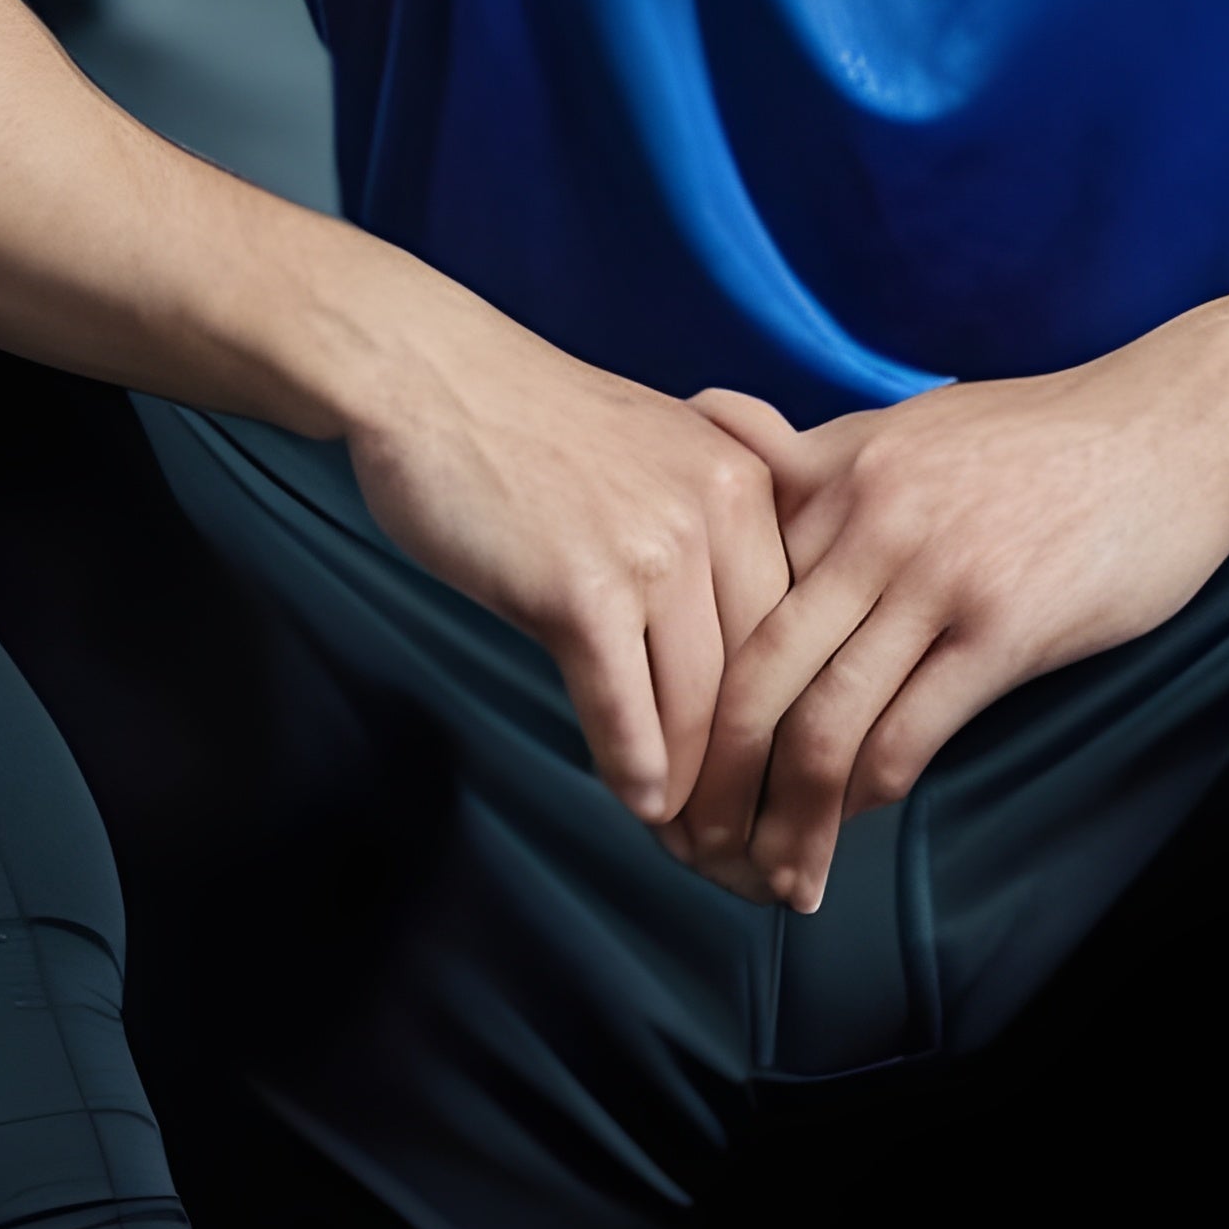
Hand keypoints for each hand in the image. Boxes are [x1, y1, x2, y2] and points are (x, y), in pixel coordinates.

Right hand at [342, 297, 793, 824]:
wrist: (432, 377)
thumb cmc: (533, 429)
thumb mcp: (659, 461)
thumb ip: (706, 545)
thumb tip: (728, 668)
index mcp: (751, 485)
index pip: (796, 635)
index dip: (790, 727)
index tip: (785, 790)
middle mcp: (720, 514)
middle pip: (759, 683)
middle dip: (754, 782)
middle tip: (745, 850)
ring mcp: (653, 550)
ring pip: (699, 709)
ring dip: (695, 795)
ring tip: (691, 846)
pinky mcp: (581, 588)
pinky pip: (625, 707)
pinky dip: (633, 768)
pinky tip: (636, 803)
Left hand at [666, 341, 1228, 910]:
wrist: (1176, 424)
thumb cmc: (1040, 436)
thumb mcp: (909, 424)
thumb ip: (808, 446)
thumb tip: (707, 411)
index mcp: (837, 470)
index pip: (728, 599)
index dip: (687, 691)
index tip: (669, 758)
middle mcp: (871, 521)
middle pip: (754, 674)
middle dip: (713, 778)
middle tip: (690, 843)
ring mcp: (937, 575)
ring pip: (824, 722)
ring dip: (788, 816)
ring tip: (770, 872)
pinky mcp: (1005, 628)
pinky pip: (910, 734)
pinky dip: (871, 794)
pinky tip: (858, 823)